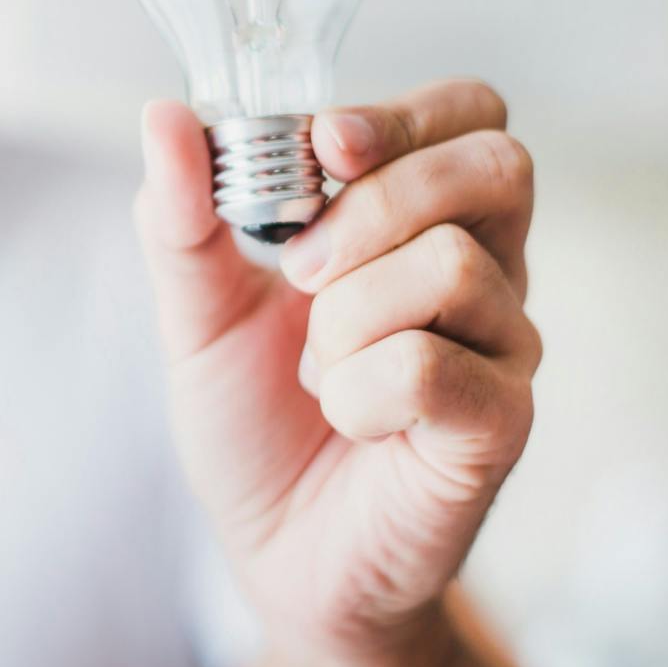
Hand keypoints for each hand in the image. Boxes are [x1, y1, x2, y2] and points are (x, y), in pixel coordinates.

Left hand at [135, 80, 541, 666]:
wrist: (276, 553)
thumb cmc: (257, 425)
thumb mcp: (198, 313)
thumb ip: (184, 218)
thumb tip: (165, 116)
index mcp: (420, 223)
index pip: (469, 113)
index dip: (403, 114)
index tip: (325, 144)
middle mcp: (483, 271)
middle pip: (495, 164)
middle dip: (376, 203)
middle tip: (298, 271)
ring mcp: (501, 347)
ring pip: (449, 266)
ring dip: (344, 318)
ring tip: (318, 374)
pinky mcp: (499, 424)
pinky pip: (432, 365)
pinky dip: (358, 391)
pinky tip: (349, 421)